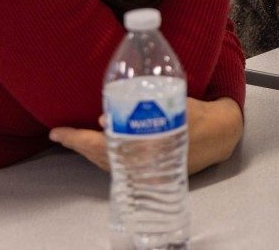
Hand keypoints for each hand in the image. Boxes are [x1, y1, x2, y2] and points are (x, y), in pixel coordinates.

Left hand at [49, 96, 242, 174]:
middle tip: (60, 134)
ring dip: (89, 150)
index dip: (77, 140)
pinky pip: (118, 166)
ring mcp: (146, 172)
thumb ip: (139, 109)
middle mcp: (143, 166)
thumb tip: (103, 117)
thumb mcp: (171, 104)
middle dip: (78, 145)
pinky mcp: (149, 173)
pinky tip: (99, 144)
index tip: (57, 133)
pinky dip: (103, 155)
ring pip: (107, 164)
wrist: (220, 134)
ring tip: (74, 138)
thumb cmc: (198, 115)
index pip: (102, 147)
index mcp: (146, 149)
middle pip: (100, 159)